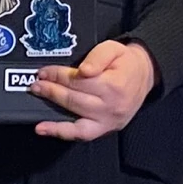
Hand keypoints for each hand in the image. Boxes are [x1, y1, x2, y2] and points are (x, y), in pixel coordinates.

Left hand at [33, 39, 154, 139]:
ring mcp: (108, 121)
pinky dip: (62, 133)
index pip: (78, 81)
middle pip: (74, 100)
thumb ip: (97, 57)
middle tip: (36, 85)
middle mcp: (111, 106)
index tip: (45, 72)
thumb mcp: (113, 49)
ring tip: (38, 108)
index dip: (58, 76)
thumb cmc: (126, 63)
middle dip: (51, 91)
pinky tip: (46, 129)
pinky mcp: (105, 128)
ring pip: (76, 121)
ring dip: (53, 116)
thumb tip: (83, 71)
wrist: (145, 75)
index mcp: (113, 85)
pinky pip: (82, 134)